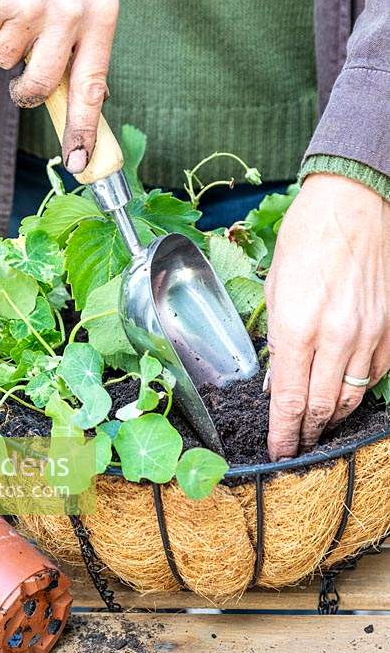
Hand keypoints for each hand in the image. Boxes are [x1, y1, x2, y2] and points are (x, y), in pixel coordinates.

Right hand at [0, 0, 118, 173]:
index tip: (78, 162)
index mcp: (102, 14)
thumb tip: (87, 96)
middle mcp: (68, 12)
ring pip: (6, 59)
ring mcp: (29, 5)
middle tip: (23, 86)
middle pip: (40, 84)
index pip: (92, 86)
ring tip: (18, 3)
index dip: (83, 129)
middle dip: (27, 91)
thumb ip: (90, 41)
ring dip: (6, 42)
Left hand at [265, 173, 389, 460]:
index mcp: (298, 326)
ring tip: (318, 426)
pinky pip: (377, 375)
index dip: (283, 433)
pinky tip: (345, 394)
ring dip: (332, 417)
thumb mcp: (276, 286)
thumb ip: (277, 336)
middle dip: (306, 432)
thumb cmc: (307, 236)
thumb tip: (279, 377)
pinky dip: (359, 392)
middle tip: (296, 443)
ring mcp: (370, 335)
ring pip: (352, 397)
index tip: (278, 450)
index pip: (289, 400)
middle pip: (321, 407)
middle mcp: (337, 337)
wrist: (355, 203)